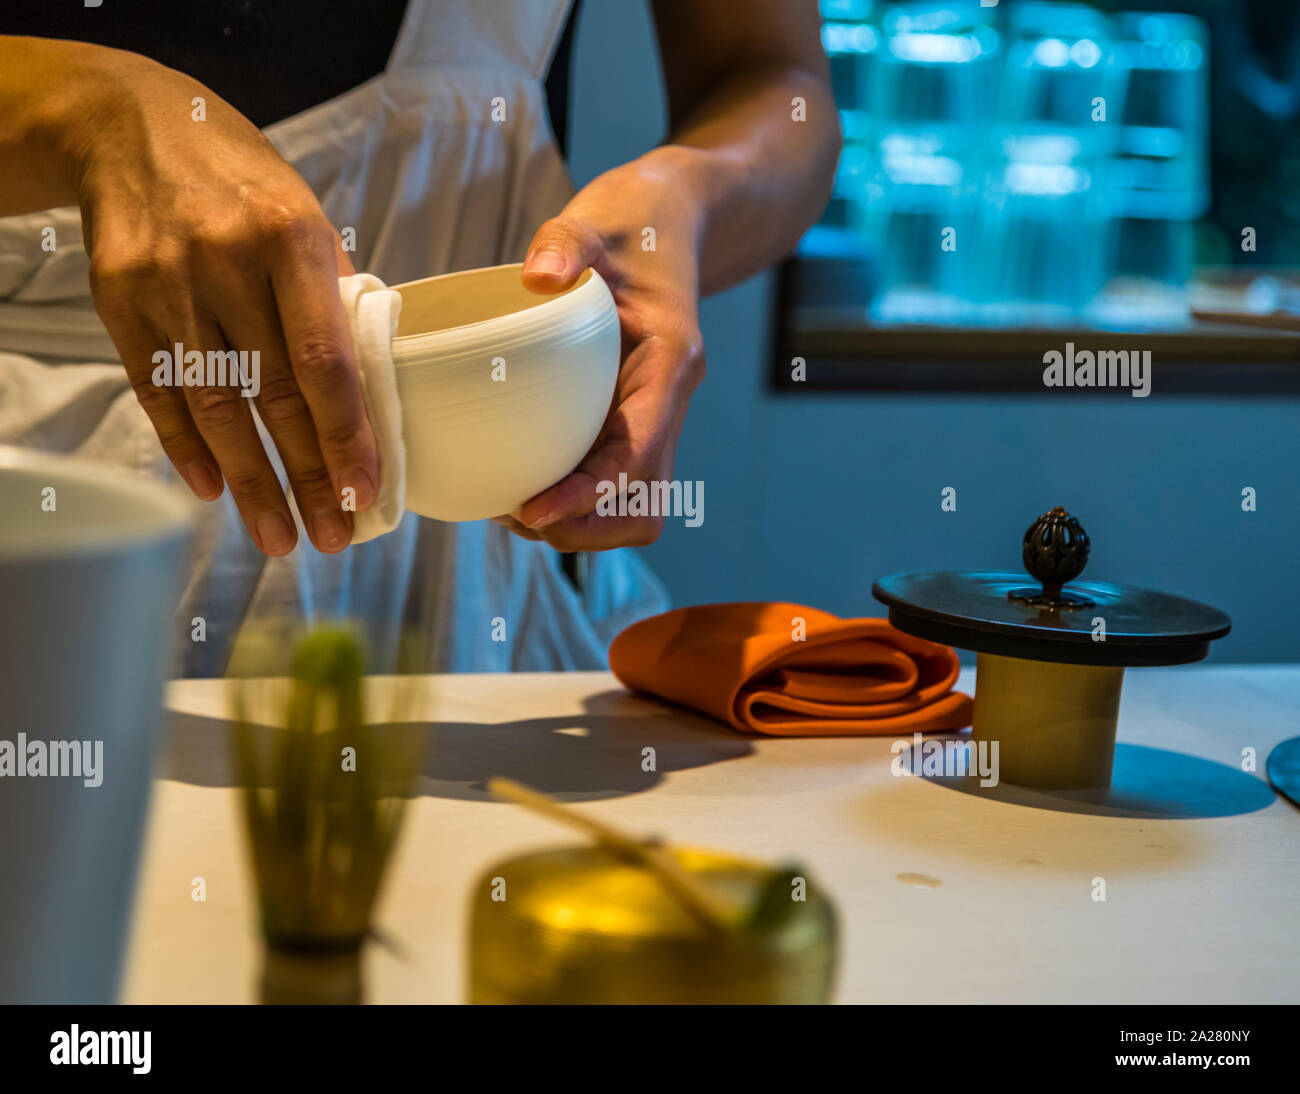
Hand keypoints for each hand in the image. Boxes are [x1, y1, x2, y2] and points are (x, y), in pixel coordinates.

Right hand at [77, 53, 377, 554]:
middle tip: (332, 535)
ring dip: (250, 481)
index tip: (366, 492)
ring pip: (214, 406)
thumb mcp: (305, 217)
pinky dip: (185, 446)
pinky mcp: (118, 301)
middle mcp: (227, 263)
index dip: (346, 435)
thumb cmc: (243, 181)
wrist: (132, 126)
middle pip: (272, 395)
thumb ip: (333, 298)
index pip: (324, 360)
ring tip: (279, 537)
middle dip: (306, 476)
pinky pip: (156, 390)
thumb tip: (368, 390)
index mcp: (292, 240)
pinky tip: (212, 490)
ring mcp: (167, 284)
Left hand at [495, 152, 705, 549]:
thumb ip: (564, 242)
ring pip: (634, 508)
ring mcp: (654, 420)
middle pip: (643, 504)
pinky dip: (576, 503)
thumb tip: (536, 276)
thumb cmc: (630, 225)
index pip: (639, 456)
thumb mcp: (593, 222)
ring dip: (582, 526)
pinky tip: (525, 485)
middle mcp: (669, 404)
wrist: (667, 223)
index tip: (534, 510)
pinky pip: (613, 487)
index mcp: (671, 366)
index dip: (590, 495)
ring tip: (516, 510)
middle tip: (517, 513)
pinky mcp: (632, 424)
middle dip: (584, 526)